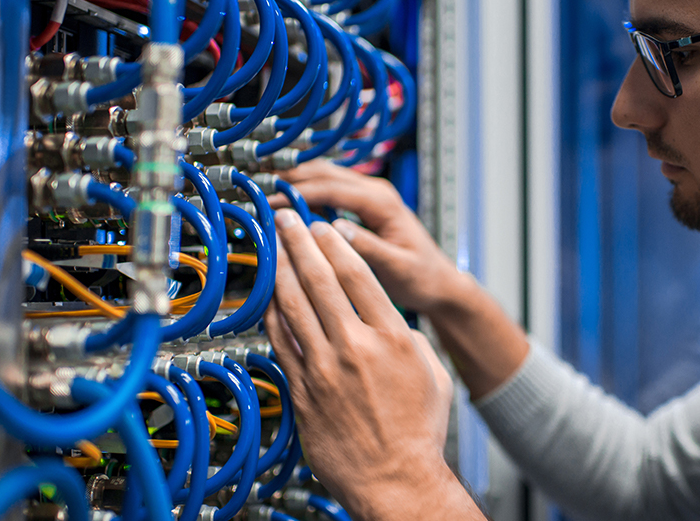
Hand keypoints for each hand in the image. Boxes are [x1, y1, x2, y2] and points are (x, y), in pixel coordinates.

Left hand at [265, 208, 463, 518]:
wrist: (395, 480)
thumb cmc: (417, 433)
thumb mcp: (432, 373)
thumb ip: (408, 338)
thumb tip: (389, 322)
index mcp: (393, 337)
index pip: (359, 274)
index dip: (336, 244)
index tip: (324, 227)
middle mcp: (357, 347)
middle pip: (322, 280)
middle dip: (301, 242)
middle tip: (288, 220)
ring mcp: (325, 368)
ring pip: (295, 305)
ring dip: (281, 269)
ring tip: (273, 246)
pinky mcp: (303, 389)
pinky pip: (281, 340)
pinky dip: (272, 312)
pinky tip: (268, 295)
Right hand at [272, 160, 471, 315]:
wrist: (439, 281)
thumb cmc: (423, 277)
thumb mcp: (398, 267)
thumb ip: (369, 248)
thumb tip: (336, 231)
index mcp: (383, 202)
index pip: (332, 188)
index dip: (298, 193)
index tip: (271, 202)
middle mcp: (376, 192)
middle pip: (325, 173)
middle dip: (290, 179)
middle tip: (258, 192)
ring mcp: (370, 196)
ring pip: (325, 177)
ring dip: (295, 182)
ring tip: (265, 193)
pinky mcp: (363, 207)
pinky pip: (329, 191)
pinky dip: (306, 192)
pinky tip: (287, 205)